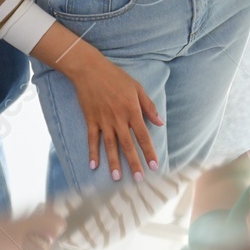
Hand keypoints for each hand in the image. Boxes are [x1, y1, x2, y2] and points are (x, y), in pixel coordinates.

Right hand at [66, 49, 162, 181]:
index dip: (149, 152)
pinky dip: (92, 152)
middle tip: (138, 179)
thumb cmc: (116, 77)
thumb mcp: (137, 88)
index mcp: (132, 111)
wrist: (90, 69)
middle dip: (133, 163)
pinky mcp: (91, 119)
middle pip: (127, 144)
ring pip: (110, 145)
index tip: (154, 166)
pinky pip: (92, 139)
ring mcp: (103, 120)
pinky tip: (93, 165)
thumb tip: (160, 123)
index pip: (143, 136)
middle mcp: (118, 118)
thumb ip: (149, 106)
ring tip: (117, 178)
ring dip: (113, 162)